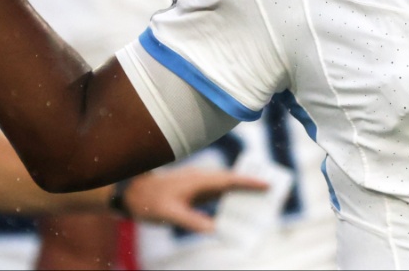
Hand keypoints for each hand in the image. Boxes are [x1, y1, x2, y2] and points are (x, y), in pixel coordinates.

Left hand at [121, 167, 268, 233]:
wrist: (133, 193)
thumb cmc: (150, 202)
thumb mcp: (170, 215)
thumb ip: (192, 221)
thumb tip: (215, 229)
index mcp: (199, 180)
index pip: (230, 179)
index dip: (250, 181)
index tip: (268, 183)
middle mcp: (203, 178)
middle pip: (234, 180)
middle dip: (254, 184)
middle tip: (275, 191)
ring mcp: (200, 182)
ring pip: (228, 184)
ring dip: (245, 189)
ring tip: (264, 199)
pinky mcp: (197, 189)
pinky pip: (220, 191)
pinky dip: (233, 195)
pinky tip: (241, 205)